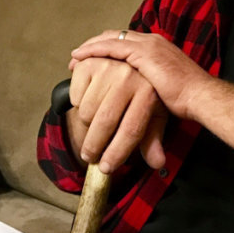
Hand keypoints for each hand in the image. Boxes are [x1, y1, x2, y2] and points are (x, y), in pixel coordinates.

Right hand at [67, 54, 166, 173]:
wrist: (124, 65)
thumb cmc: (140, 96)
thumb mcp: (151, 116)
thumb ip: (152, 140)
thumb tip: (157, 163)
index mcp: (148, 91)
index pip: (132, 129)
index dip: (118, 152)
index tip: (106, 168)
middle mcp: (130, 76)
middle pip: (106, 121)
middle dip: (94, 146)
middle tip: (89, 157)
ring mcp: (109, 67)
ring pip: (87, 112)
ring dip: (86, 125)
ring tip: (93, 122)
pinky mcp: (89, 64)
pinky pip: (76, 97)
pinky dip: (77, 104)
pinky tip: (88, 99)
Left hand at [71, 30, 213, 121]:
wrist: (201, 97)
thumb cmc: (188, 102)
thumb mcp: (163, 106)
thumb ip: (151, 123)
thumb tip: (153, 159)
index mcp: (156, 49)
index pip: (126, 41)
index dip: (105, 48)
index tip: (89, 60)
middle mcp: (150, 43)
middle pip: (115, 39)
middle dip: (93, 49)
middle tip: (75, 60)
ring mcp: (146, 46)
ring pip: (110, 42)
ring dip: (90, 51)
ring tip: (74, 61)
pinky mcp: (143, 53)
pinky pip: (110, 48)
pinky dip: (93, 51)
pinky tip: (80, 58)